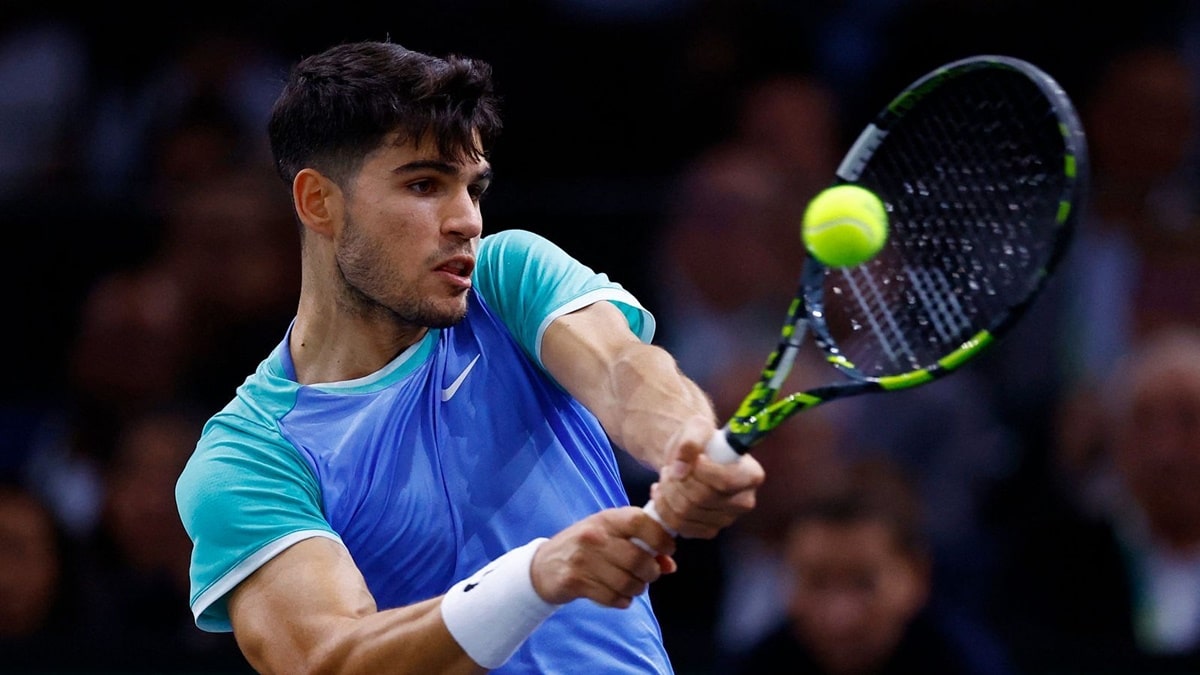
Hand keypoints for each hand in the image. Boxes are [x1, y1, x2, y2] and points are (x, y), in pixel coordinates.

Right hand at [530, 507, 676, 608]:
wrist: (543, 565)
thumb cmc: (585, 547)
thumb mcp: (610, 535)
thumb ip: (641, 544)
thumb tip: (670, 565)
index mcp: (606, 518)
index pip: (640, 521)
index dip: (660, 537)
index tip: (667, 549)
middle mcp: (594, 536)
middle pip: (639, 559)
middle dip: (652, 572)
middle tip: (649, 574)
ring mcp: (583, 559)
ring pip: (628, 582)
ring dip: (637, 589)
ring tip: (632, 585)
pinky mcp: (575, 582)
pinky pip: (613, 598)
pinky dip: (622, 601)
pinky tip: (617, 595)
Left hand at [649, 418, 764, 538]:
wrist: (692, 458)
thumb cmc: (701, 441)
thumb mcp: (696, 427)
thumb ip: (691, 441)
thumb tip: (680, 470)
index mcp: (751, 475)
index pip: (726, 481)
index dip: (702, 471)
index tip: (695, 458)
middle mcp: (743, 501)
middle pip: (701, 498)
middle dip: (678, 480)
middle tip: (672, 467)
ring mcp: (726, 519)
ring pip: (686, 513)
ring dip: (668, 492)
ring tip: (667, 477)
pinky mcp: (708, 530)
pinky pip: (679, 526)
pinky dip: (664, 508)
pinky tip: (663, 492)